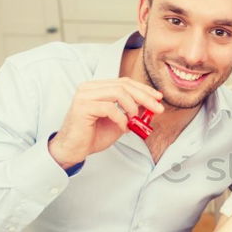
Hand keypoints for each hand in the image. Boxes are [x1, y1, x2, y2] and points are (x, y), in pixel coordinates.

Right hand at [49, 78, 163, 167]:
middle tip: (158, 108)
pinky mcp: (82, 107)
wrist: (74, 149)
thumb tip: (151, 105)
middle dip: (145, 97)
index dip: (144, 89)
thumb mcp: (119, 121)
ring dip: (132, 107)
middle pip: (124, 85)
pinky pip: (110, 108)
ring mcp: (85, 96)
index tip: (158, 97)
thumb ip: (132, 111)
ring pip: (118, 93)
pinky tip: (122, 127)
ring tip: (134, 120)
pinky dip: (121, 118)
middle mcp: (89, 88)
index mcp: (97, 88)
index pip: (125, 82)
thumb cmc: (93, 135)